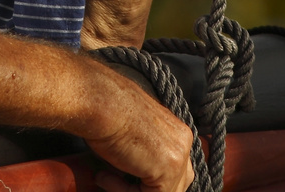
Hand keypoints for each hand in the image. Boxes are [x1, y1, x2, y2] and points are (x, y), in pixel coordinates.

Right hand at [82, 70, 195, 191]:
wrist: (100, 102)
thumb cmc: (107, 111)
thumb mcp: (133, 133)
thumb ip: (145, 153)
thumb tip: (136, 174)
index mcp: (178, 132)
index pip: (174, 170)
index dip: (147, 180)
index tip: (121, 178)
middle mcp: (184, 142)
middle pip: (176, 183)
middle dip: (145, 188)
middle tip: (116, 183)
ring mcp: (179, 155)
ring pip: (165, 191)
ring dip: (132, 191)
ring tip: (105, 178)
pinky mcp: (168, 167)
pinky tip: (105, 178)